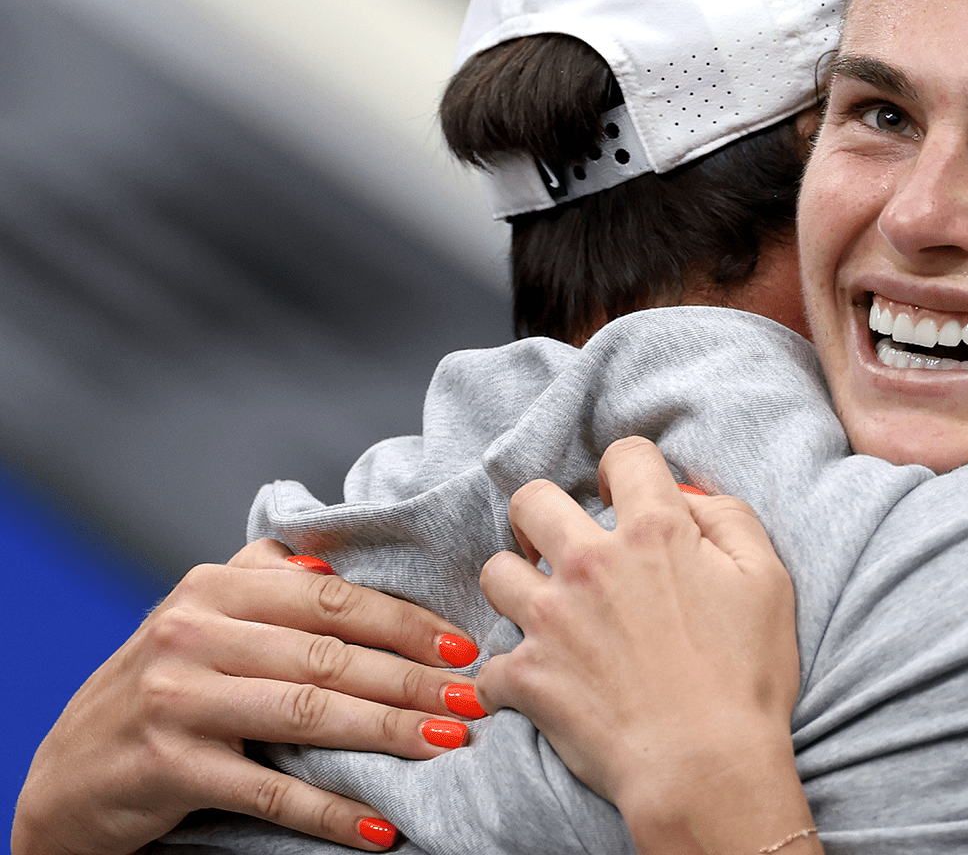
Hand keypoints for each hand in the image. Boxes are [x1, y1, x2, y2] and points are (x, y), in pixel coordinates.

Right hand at [14, 540, 481, 854]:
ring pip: (309, 714)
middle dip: (414, 679)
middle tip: (476, 697)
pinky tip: (383, 826)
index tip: (463, 646)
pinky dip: (332, 811)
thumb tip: (335, 564)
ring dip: (390, 732)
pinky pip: (271, 791)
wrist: (67, 776)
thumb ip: (261, 582)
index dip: (405, 624)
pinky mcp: (170, 767)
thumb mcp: (198, 621)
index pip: (332, 601)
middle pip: (330, 657)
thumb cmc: (158, 690)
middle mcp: (191, 634)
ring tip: (449, 743)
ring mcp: (177, 700)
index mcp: (211, 590)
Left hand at [478, 438, 812, 852]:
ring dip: (518, 586)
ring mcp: (549, 619)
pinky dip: (510, 674)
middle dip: (544, 515)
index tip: (627, 497)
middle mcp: (591, 563)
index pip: (624, 456)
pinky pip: (489, 664)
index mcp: (655, 532)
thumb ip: (730, 519)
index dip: (627, 470)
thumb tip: (690, 496)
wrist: (707, 768)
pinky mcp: (524, 675)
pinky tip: (540, 684)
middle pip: (531, 500)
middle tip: (563, 545)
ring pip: (495, 571)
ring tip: (546, 611)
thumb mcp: (768, 581)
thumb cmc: (746, 680)